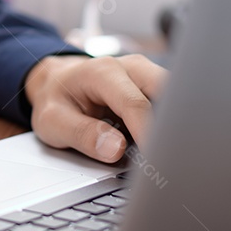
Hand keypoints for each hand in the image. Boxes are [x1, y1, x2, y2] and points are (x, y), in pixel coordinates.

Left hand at [24, 54, 166, 162]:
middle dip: (172, 126)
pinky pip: (172, 104)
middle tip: (168, 161)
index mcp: (103, 72)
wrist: (56, 81)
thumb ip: (82, 135)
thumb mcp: (53, 121)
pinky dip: (170, 125)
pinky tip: (161, 144)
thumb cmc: (56, 99)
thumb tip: (116, 149)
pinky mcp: (154, 86)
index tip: (155, 163)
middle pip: (168, 93)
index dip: (148, 135)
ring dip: (174, 126)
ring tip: (165, 155)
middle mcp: (130, 67)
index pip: (135, 105)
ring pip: (176, 97)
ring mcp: (145, 74)